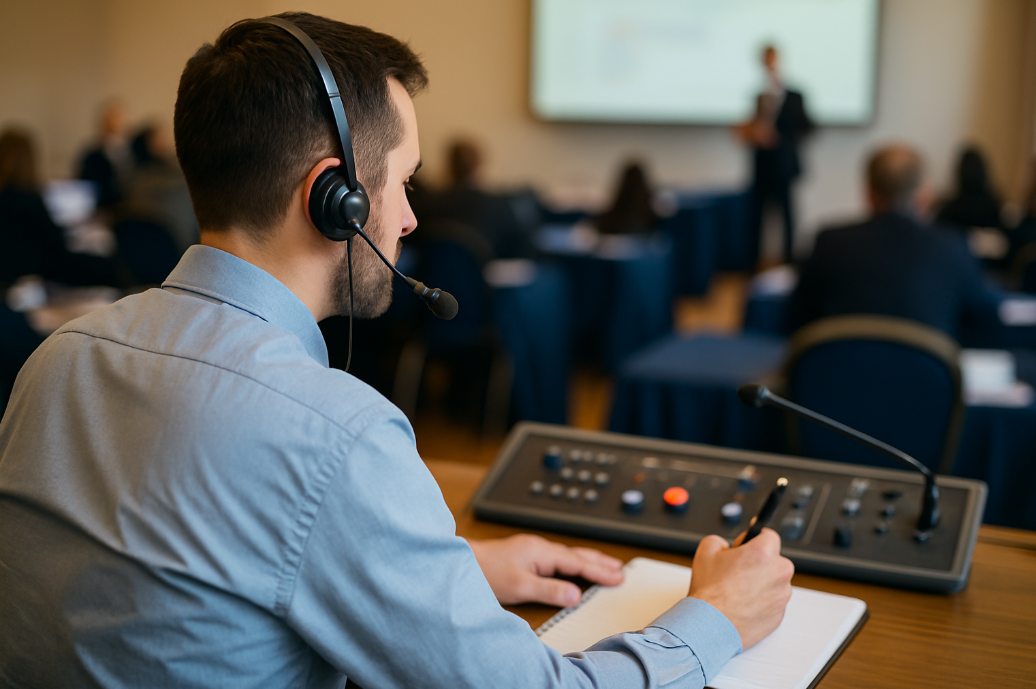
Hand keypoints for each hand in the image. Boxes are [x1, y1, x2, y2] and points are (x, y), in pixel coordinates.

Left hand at [467, 534, 623, 606]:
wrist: (462, 563)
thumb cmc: (486, 572)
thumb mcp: (520, 586)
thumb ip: (549, 590)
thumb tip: (575, 595)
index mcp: (541, 551)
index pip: (578, 562)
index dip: (599, 571)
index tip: (618, 577)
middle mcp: (539, 547)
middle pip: (577, 554)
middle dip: (599, 561)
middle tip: (620, 569)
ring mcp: (532, 550)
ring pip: (568, 554)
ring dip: (588, 560)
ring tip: (605, 565)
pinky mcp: (525, 555)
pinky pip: (558, 557)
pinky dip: (573, 562)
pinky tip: (573, 567)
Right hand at [689, 529, 793, 648]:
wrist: (710, 626)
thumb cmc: (709, 592)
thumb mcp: (706, 550)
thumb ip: (721, 541)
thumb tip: (725, 546)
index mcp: (764, 553)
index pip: (770, 535)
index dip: (755, 539)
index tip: (749, 544)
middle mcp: (779, 573)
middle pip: (775, 560)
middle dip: (759, 563)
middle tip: (738, 571)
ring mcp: (781, 597)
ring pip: (775, 583)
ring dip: (762, 584)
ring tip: (738, 592)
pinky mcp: (779, 616)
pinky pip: (773, 603)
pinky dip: (762, 603)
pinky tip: (743, 605)